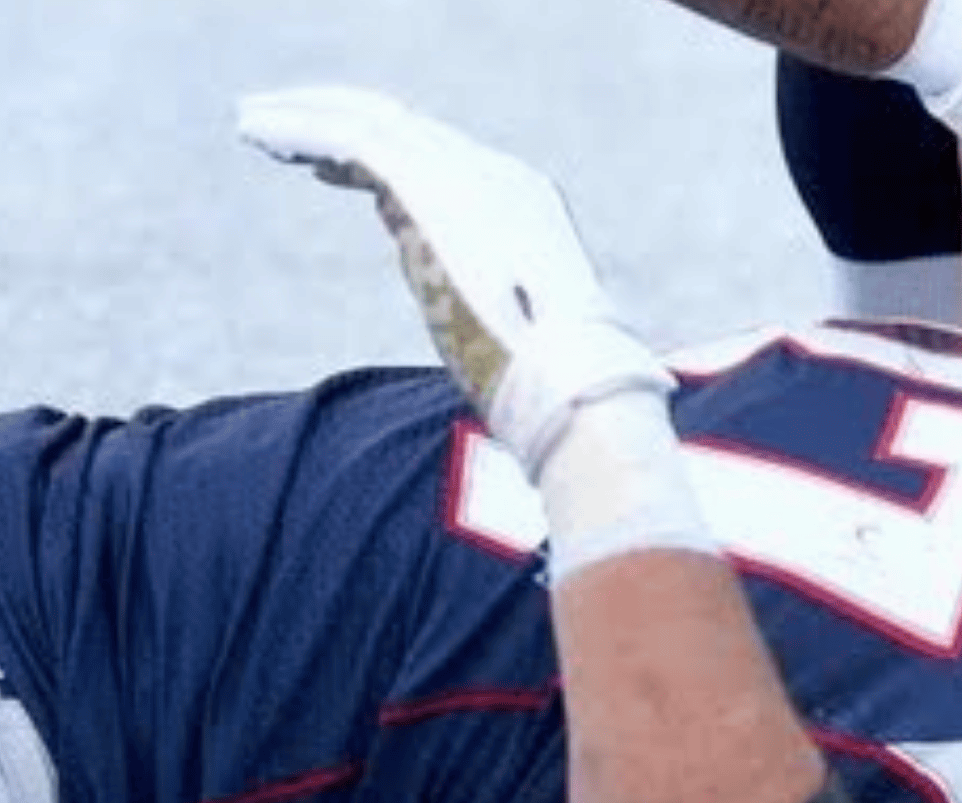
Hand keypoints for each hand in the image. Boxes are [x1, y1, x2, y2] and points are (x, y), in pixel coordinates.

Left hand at [237, 86, 665, 475]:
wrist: (568, 381)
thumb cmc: (542, 381)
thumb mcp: (495, 317)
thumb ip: (450, 267)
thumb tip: (404, 231)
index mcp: (525, 206)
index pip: (441, 162)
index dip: (380, 159)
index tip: (330, 171)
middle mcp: (499, 177)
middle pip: (404, 130)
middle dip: (339, 123)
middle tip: (280, 132)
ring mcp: (469, 175)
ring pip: (370, 124)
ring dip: (307, 121)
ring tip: (254, 128)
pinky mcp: (431, 186)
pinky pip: (351, 140)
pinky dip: (301, 131)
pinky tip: (258, 136)